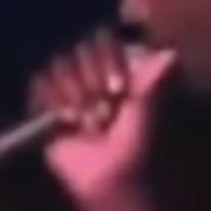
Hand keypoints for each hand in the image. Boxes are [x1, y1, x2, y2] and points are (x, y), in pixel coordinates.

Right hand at [28, 29, 175, 202]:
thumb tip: (171, 51)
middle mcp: (93, 71)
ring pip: (60, 64)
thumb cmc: (138, 138)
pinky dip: (53, 100)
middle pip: (81, 49)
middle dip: (93, 80)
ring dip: (75, 93)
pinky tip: (68, 121)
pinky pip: (40, 82)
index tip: (119, 88)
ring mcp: (68, 86)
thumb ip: (153, 71)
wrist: (113, 172)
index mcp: (118, 65)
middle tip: (105, 110)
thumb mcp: (148, 100)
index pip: (104, 38)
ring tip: (88, 121)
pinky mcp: (45, 104)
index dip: (109, 60)